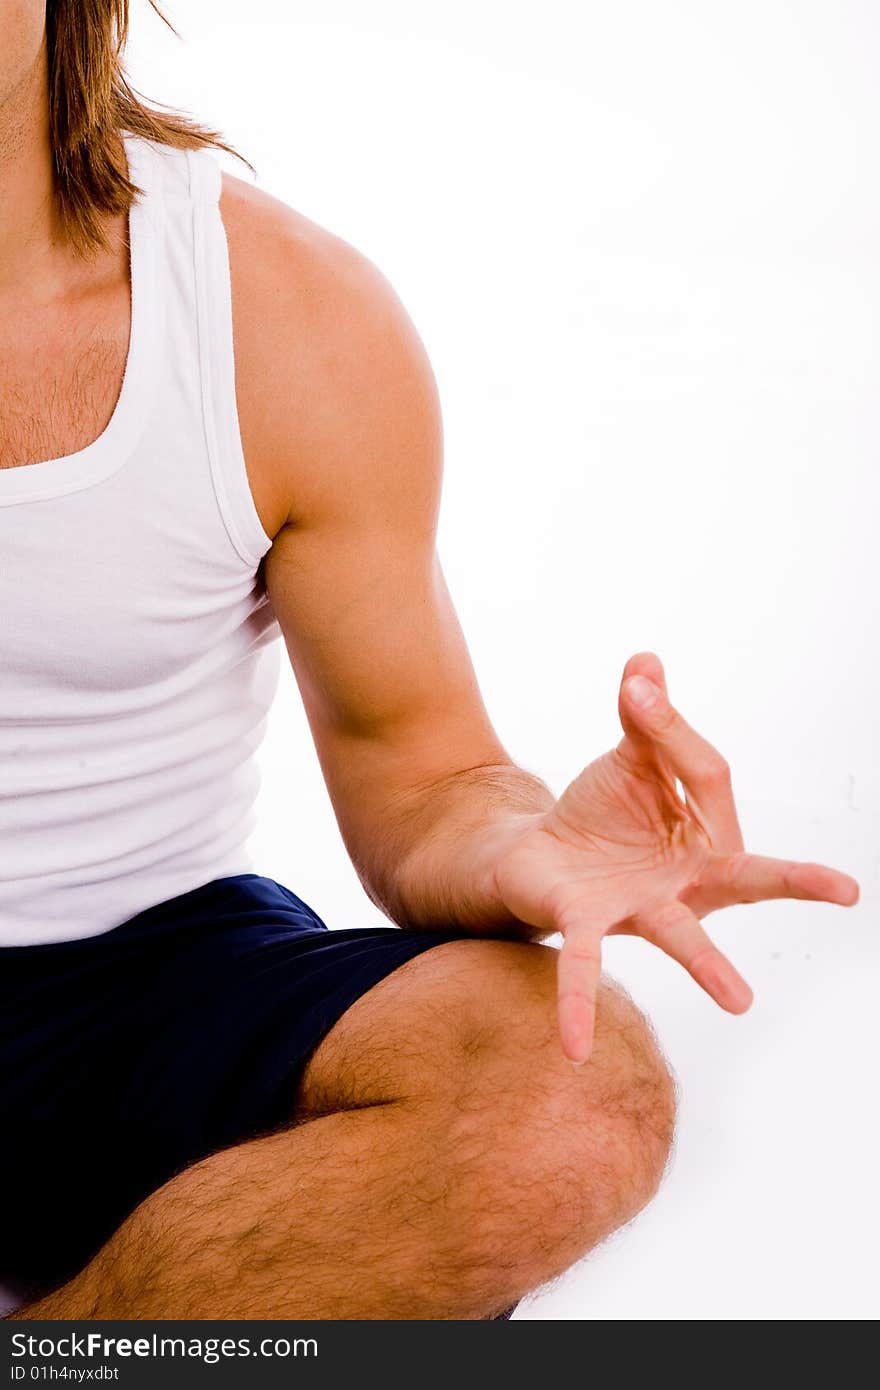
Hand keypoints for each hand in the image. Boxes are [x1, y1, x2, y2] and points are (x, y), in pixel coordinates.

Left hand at [491, 652, 859, 1062]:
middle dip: (793, 882)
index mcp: (705, 833)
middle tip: (846, 891)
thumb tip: (645, 661)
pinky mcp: (589, 925)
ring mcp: (643, 908)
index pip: (708, 773)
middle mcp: (687, 881)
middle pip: (744, 874)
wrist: (539, 853)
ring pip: (681, 933)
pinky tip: (571, 1052)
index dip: (670, 726)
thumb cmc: (605, 813)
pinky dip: (577, 1004)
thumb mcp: (627, 757)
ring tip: (742, 1002)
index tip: (640, 690)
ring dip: (708, 965)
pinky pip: (586, 967)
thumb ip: (642, 717)